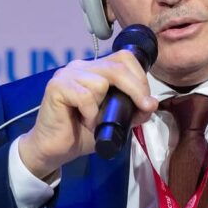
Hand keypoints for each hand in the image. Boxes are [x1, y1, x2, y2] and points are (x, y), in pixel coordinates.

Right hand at [17, 51, 157, 179]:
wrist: (55, 149)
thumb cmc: (82, 133)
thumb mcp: (115, 122)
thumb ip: (134, 112)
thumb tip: (152, 103)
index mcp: (96, 69)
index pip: (124, 58)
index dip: (140, 76)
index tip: (146, 100)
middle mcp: (81, 67)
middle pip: (117, 67)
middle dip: (136, 88)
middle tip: (143, 106)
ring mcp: (67, 74)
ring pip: (101, 82)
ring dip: (103, 107)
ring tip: (94, 120)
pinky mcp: (56, 86)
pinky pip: (84, 95)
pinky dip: (89, 112)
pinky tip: (83, 121)